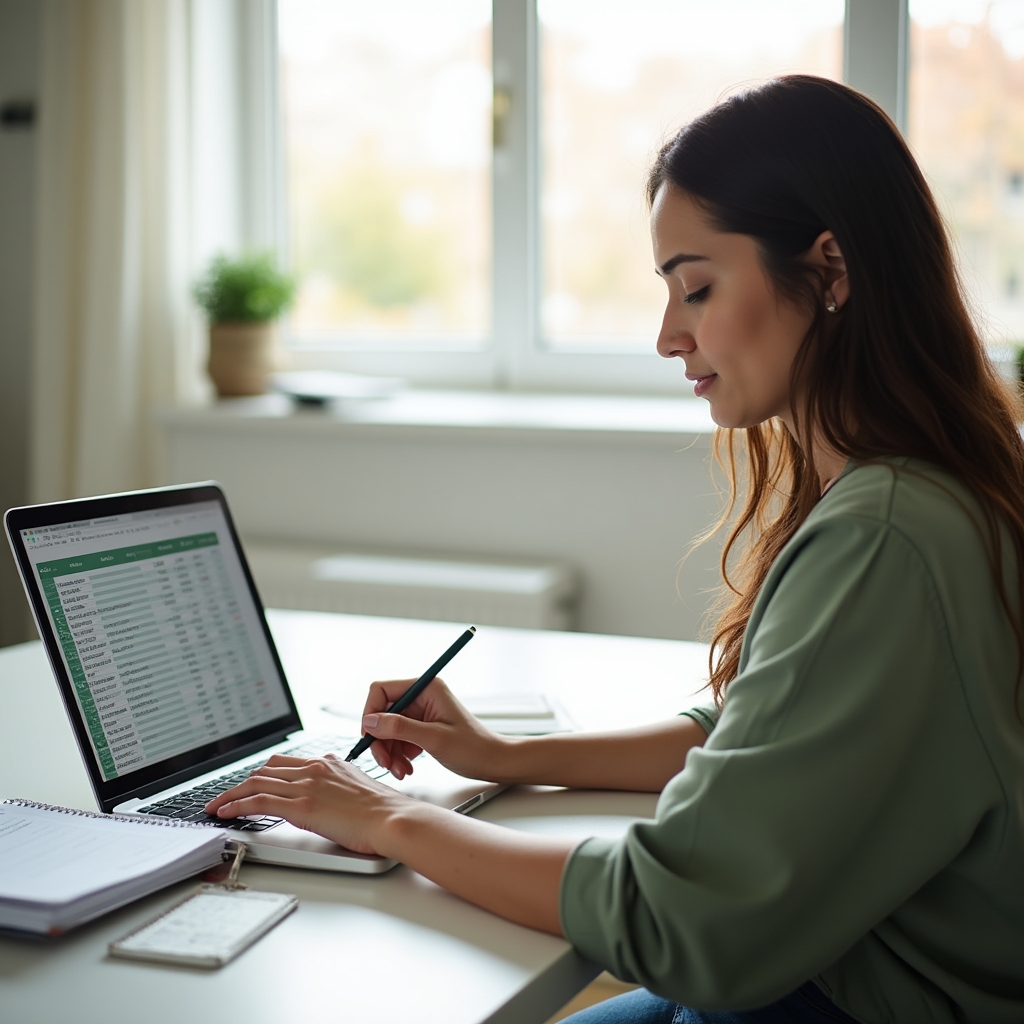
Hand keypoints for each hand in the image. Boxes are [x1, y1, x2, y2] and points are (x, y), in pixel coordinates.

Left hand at [203, 753, 407, 854]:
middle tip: (226, 795)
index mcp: (330, 762)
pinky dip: (237, 805)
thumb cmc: (383, 811)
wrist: (392, 818)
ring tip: (217, 805)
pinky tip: (226, 812)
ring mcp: (307, 785)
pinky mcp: (300, 806)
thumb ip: (338, 788)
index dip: (263, 773)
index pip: (286, 763)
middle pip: (266, 769)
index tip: (251, 783)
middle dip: (242, 782)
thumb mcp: (358, 789)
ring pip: (256, 783)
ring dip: (231, 794)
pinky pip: (258, 802)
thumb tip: (328, 800)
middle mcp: (315, 768)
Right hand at [361, 677, 507, 781]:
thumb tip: (370, 721)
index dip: (371, 713)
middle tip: (385, 763)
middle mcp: (422, 697)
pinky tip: (407, 768)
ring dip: (389, 752)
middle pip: (383, 713)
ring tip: (401, 771)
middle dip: (381, 740)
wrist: (493, 762)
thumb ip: (400, 728)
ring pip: (389, 729)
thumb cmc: (473, 747)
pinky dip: (398, 755)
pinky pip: (398, 739)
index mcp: (426, 688)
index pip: (382, 690)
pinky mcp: (422, 728)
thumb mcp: (434, 739)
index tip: (370, 738)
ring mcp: (421, 713)